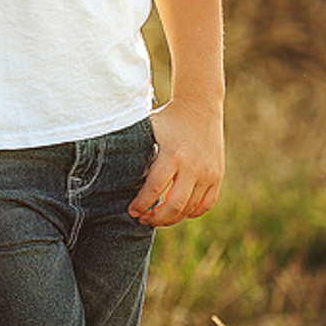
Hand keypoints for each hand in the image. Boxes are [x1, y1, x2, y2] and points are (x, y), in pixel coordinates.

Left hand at [127, 98, 223, 226]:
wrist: (200, 105)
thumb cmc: (168, 118)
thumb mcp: (149, 127)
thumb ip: (133, 146)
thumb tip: (108, 165)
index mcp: (172, 154)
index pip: (154, 189)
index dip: (141, 204)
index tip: (131, 211)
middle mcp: (193, 165)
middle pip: (174, 205)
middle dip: (156, 218)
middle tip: (143, 219)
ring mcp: (208, 172)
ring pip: (190, 209)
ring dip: (171, 218)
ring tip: (157, 217)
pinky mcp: (217, 175)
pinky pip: (206, 204)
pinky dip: (191, 212)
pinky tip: (177, 211)